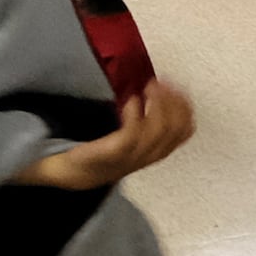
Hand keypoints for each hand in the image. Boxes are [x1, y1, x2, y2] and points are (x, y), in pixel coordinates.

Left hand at [29, 80, 195, 192]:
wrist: (70, 173)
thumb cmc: (97, 152)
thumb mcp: (126, 137)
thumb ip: (141, 120)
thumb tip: (148, 90)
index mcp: (154, 151)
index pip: (184, 130)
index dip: (184, 106)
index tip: (175, 86)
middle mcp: (147, 156)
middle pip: (174, 130)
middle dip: (173, 102)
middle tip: (161, 83)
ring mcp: (130, 157)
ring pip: (158, 132)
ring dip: (158, 105)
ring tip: (149, 87)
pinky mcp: (112, 155)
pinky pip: (131, 136)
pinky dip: (135, 116)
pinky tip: (131, 102)